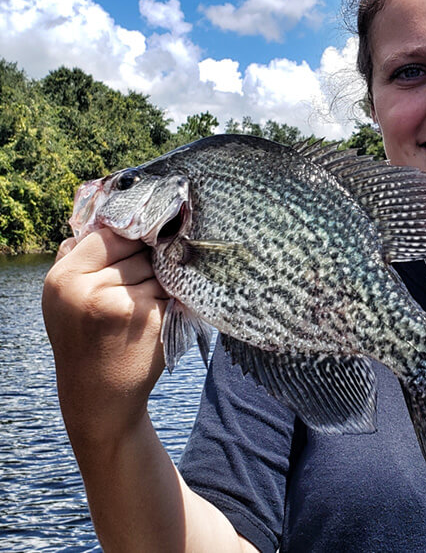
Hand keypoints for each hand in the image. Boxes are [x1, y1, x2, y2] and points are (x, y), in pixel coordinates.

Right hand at [43, 228, 168, 446]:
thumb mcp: (64, 298)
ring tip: (147, 303)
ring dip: (164, 280)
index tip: (144, 239)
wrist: (99, 396)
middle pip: (140, 251)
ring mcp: (124, 304)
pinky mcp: (153, 319)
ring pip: (161, 270)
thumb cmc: (85, 340)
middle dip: (149, 261)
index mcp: (64, 278)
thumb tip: (106, 217)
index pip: (110, 233)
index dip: (131, 236)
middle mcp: (90, 290)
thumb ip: (80, 257)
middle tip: (142, 282)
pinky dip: (175, 298)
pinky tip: (162, 315)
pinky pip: (175, 291)